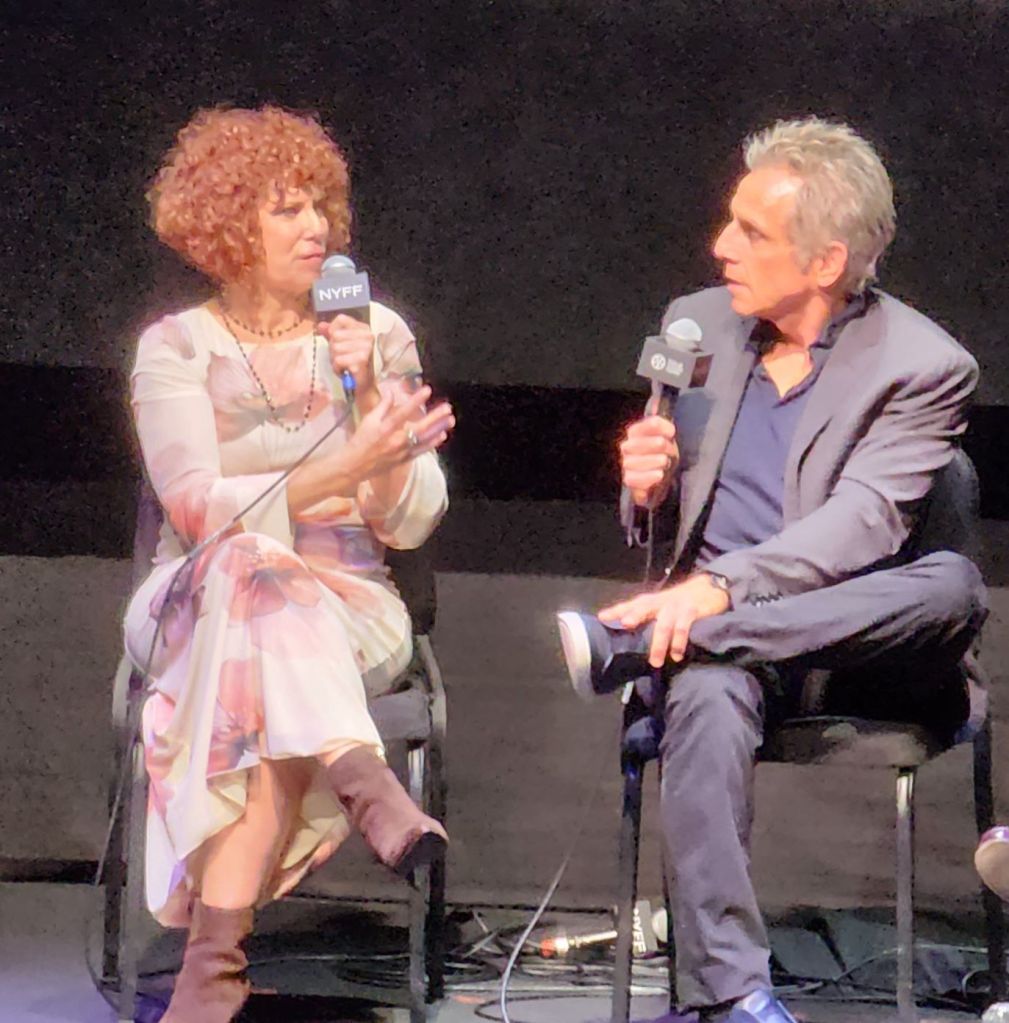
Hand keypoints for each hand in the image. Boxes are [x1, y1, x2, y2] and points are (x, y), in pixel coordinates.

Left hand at [316, 314, 376, 401]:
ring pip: (335, 348)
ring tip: (344, 364)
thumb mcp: (341, 345)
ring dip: (335, 359)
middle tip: (342, 357)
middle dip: (333, 349)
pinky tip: (345, 371)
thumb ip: (331, 333)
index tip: (337, 341)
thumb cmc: (353, 363)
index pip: (341, 319)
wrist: (363, 384)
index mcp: (364, 329)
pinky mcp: (361, 360)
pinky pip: (338, 360)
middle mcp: (368, 336)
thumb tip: (320, 325)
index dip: (333, 330)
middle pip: (336, 335)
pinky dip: (337, 368)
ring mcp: (366, 347)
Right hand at [344, 385, 454, 482]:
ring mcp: (401, 452)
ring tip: (450, 419)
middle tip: (447, 407)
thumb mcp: (368, 420)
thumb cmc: (360, 440)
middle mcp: (395, 440)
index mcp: (385, 428)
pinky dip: (432, 443)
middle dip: (435, 417)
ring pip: (424, 440)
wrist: (354, 466)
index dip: (416, 400)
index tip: (428, 390)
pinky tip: (442, 435)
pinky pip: (421, 451)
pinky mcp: (404, 460)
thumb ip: (382, 406)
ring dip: (438, 429)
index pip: (403, 412)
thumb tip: (392, 392)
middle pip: (419, 427)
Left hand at [598, 574, 728, 665]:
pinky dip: (679, 641)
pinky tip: (677, 655)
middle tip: (626, 623)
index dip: (617, 610)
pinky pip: (684, 627)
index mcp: (651, 602)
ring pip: (665, 624)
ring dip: (659, 643)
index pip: (631, 604)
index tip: (602, 617)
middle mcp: (661, 602)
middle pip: (645, 606)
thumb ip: (647, 618)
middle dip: (635, 614)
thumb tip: (628, 634)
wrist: (709, 588)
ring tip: (656, 662)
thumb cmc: (680, 602)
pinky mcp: (692, 611)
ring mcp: (677, 606)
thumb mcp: (662, 607)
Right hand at [620, 416, 678, 507]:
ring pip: (635, 461)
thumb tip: (657, 402)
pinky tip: (659, 474)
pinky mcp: (629, 480)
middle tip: (670, 450)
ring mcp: (626, 464)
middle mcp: (627, 447)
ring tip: (665, 462)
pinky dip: (648, 477)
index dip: (660, 427)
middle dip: (659, 446)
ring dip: (655, 461)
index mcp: (635, 432)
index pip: (645, 425)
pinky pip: (633, 478)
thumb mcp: (665, 436)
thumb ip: (661, 421)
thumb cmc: (662, 453)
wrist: (660, 476)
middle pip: (641, 443)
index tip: (672, 432)